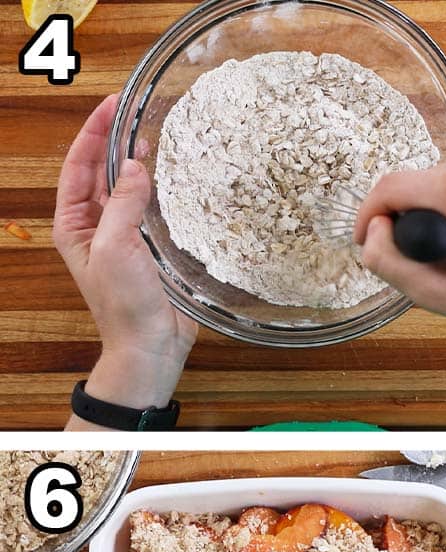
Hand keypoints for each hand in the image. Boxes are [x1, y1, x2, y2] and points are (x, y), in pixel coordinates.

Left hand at [55, 96, 195, 424]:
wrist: (149, 346)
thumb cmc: (124, 304)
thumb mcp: (117, 247)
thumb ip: (124, 204)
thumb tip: (136, 167)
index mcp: (74, 225)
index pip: (78, 167)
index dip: (92, 134)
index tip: (111, 107)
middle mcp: (94, 227)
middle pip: (99, 172)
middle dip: (111, 141)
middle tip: (132, 112)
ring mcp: (121, 237)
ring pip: (123, 188)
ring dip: (133, 163)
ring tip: (149, 137)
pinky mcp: (148, 249)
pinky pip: (147, 208)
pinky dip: (154, 188)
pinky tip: (167, 177)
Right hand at [354, 153, 445, 366]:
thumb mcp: (436, 294)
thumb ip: (388, 262)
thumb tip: (375, 231)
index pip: (390, 186)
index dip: (368, 214)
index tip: (368, 240)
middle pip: (419, 182)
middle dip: (410, 216)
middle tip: (426, 258)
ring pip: (445, 179)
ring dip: (439, 209)